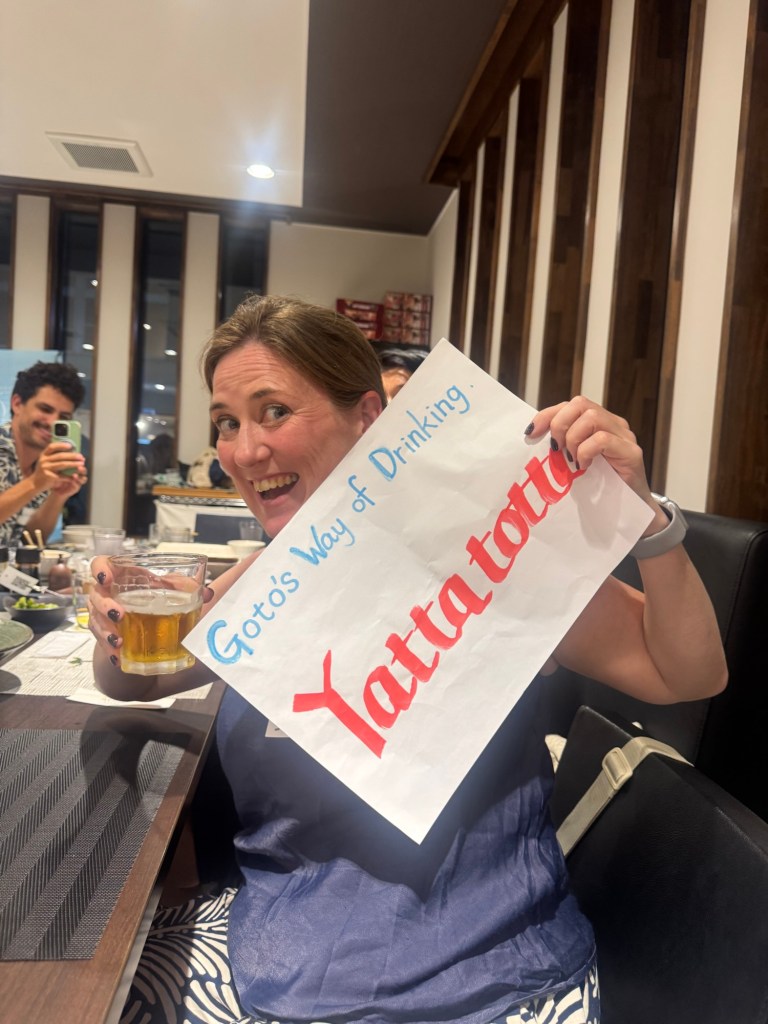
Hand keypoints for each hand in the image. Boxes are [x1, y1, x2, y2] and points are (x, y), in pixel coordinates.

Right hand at [33, 442, 87, 495]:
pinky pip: (62, 475)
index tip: (71, 446)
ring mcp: (45, 468)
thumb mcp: (46, 462)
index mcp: (44, 455)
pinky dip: (70, 476)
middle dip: (72, 456)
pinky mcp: (48, 476)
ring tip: (81, 464)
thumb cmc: (45, 472)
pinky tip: (76, 475)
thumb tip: (71, 452)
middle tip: (81, 457)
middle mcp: (43, 460)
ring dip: (73, 464)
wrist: (35, 483)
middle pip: (60, 456)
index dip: (61, 445)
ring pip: (62, 464)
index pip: (52, 447)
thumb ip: (55, 457)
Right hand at [88, 557, 216, 665]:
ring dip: (104, 632)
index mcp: (123, 575)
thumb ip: (188, 588)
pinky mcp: (105, 633)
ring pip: (94, 620)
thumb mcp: (172, 590)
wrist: (147, 619)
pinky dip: (109, 650)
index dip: (100, 569)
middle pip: (95, 595)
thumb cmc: (155, 595)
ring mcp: (103, 614)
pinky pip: (100, 641)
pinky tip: (118, 658)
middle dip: (104, 606)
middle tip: (120, 614)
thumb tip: (207, 593)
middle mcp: (108, 593)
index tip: (107, 578)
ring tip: (118, 642)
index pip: (101, 564)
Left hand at [527, 396, 652, 502]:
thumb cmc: (597, 487)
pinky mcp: (632, 452)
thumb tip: (532, 437)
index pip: (569, 405)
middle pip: (580, 403)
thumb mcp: (573, 462)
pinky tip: (583, 467)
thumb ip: (561, 447)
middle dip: (559, 424)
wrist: (628, 511)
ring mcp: (624, 436)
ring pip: (592, 417)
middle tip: (555, 449)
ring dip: (573, 439)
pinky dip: (586, 452)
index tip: (531, 433)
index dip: (547, 415)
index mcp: (597, 423)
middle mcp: (613, 423)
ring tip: (572, 461)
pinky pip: (602, 440)